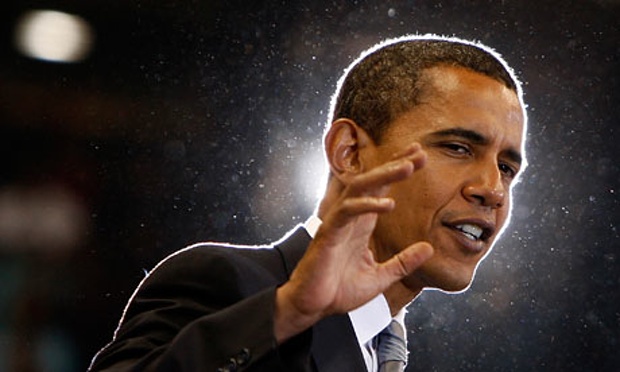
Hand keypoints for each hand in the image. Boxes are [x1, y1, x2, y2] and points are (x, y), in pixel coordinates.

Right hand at [274, 143, 432, 341]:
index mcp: (362, 225)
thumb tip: (428, 248)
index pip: (380, 189)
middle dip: (395, 164)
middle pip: (372, 181)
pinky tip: (387, 204)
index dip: (397, 170)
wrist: (313, 307)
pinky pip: (346, 211)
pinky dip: (366, 205)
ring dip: (383, 175)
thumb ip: (403, 262)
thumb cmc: (340, 291)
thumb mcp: (380, 277)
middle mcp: (351, 218)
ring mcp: (338, 223)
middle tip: (419, 153)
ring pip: (359, 188)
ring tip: (408, 167)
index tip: (419, 156)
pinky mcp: (328, 234)